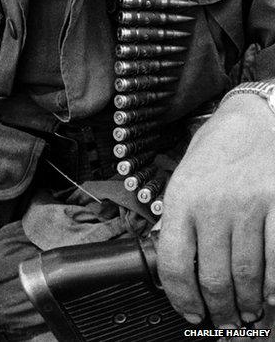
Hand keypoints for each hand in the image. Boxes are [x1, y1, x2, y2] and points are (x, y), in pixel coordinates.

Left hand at [157, 95, 274, 327]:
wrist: (254, 119)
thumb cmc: (218, 149)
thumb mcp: (186, 177)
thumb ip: (181, 220)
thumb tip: (181, 269)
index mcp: (183, 197)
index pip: (175, 263)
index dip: (182, 298)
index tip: (191, 312)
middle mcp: (214, 203)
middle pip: (215, 277)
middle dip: (220, 310)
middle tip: (225, 321)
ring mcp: (249, 205)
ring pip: (248, 275)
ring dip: (250, 304)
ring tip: (249, 313)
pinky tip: (273, 296)